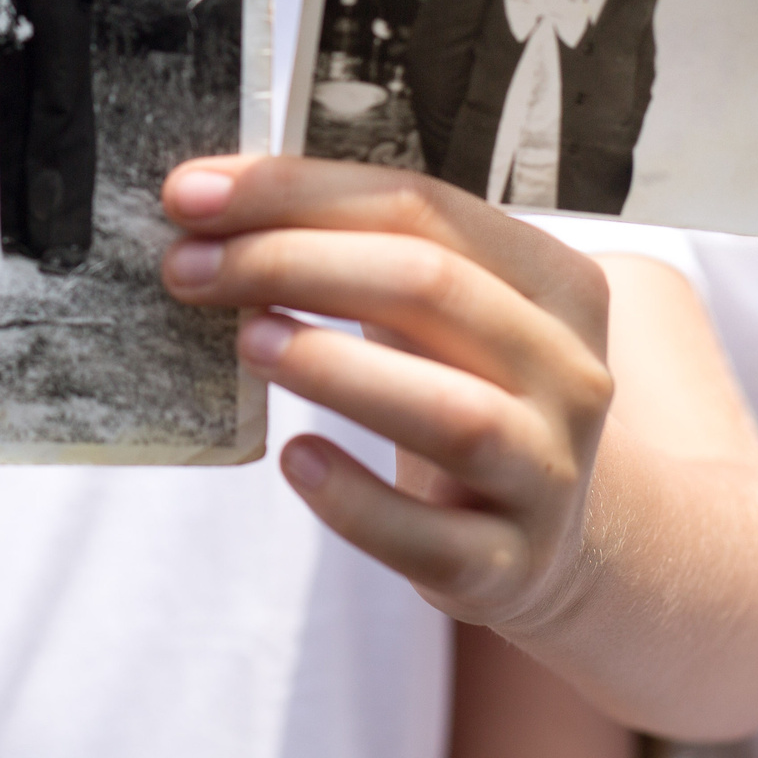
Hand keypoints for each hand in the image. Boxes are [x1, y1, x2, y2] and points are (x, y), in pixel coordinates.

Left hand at [160, 155, 610, 632]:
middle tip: (188, 267)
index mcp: (556, 282)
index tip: (192, 194)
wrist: (550, 530)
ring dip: (336, 368)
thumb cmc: (462, 387)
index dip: (298, 192)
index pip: (420, 207)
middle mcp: (569, 372)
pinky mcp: (508, 565)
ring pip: (454, 413)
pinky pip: (430, 538)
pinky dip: (355, 501)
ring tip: (245, 342)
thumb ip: (349, 250)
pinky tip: (294, 460)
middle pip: (431, 289)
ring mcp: (547, 473)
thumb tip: (207, 207)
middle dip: (292, 263)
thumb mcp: (438, 312)